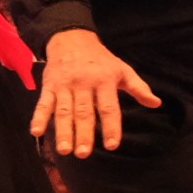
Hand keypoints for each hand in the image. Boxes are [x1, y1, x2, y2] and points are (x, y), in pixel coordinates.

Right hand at [31, 29, 160, 157]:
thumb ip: (138, 87)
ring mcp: (65, 85)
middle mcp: (84, 84)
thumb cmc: (101, 59)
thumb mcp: (122, 69)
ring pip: (64, 111)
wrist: (71, 38)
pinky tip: (36, 132)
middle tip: (83, 154)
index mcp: (104, 81)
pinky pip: (43, 103)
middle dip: (84, 133)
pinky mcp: (49, 86)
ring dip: (63, 131)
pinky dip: (39, 117)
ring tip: (65, 150)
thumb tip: (156, 103)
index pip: (109, 107)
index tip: (112, 145)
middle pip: (84, 112)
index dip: (111, 127)